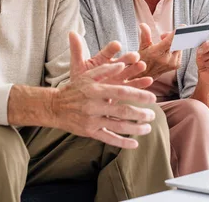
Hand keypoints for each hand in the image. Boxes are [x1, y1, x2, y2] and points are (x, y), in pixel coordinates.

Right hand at [50, 33, 156, 148]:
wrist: (55, 107)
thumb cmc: (74, 89)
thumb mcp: (87, 75)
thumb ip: (105, 70)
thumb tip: (122, 64)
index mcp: (96, 90)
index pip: (121, 92)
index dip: (139, 95)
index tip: (153, 98)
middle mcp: (94, 106)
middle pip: (122, 110)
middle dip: (141, 113)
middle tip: (153, 114)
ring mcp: (92, 120)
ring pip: (118, 126)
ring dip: (135, 128)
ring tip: (148, 128)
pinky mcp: (89, 132)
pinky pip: (108, 139)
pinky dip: (122, 142)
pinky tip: (135, 143)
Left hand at [69, 32, 151, 88]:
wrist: (83, 100)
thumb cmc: (81, 81)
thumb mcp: (78, 66)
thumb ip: (77, 50)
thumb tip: (72, 32)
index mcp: (102, 59)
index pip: (108, 51)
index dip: (112, 48)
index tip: (117, 45)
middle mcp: (113, 66)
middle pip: (122, 60)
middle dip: (128, 58)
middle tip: (135, 55)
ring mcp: (119, 77)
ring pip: (130, 71)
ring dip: (137, 68)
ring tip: (142, 65)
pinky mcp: (124, 89)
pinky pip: (134, 85)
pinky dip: (141, 83)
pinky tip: (149, 81)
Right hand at [137, 23, 181, 79]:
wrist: (145, 75)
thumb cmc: (143, 59)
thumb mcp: (142, 46)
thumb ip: (145, 35)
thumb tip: (143, 25)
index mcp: (157, 53)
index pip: (170, 41)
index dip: (177, 33)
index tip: (183, 27)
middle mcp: (166, 59)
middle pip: (177, 42)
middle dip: (172, 36)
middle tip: (163, 36)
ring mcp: (172, 63)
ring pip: (179, 46)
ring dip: (174, 42)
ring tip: (164, 44)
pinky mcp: (177, 65)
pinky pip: (180, 52)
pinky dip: (176, 48)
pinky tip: (168, 50)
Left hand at [195, 38, 208, 85]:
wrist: (205, 72)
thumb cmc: (204, 60)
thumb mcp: (201, 52)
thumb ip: (203, 47)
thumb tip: (202, 49)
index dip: (207, 46)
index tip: (200, 51)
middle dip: (205, 57)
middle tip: (203, 59)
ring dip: (207, 64)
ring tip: (206, 65)